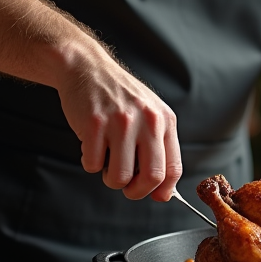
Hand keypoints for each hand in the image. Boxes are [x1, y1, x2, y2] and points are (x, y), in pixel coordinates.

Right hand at [54, 39, 181, 200]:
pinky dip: (90, 163)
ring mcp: (121, 122)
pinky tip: (91, 144)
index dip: (162, 190)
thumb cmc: (119, 97)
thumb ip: (159, 149)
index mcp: (165, 120)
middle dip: (136, 192)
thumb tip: (163, 194)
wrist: (87, 67)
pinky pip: (93, 165)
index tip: (152, 194)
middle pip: (151, 177)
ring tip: (107, 160)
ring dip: (110, 179)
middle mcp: (147, 120)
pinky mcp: (94, 124)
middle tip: (126, 186)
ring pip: (119, 177)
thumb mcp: (149, 114)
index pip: (173, 169)